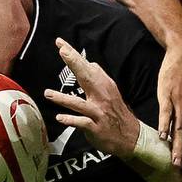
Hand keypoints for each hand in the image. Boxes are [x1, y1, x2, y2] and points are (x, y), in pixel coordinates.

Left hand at [43, 38, 141, 157]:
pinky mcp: (96, 128)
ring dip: (63, 99)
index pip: (87, 67)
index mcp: (105, 86)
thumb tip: (89, 64)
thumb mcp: (111, 93)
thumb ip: (98, 79)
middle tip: (62, 50)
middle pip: (87, 78)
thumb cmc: (117, 114)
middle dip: (74, 63)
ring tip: (48, 93)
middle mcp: (102, 97)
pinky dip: (71, 120)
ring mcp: (99, 113)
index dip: (74, 55)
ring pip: (80, 104)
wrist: (133, 138)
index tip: (61, 43)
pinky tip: (59, 117)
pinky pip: (82, 123)